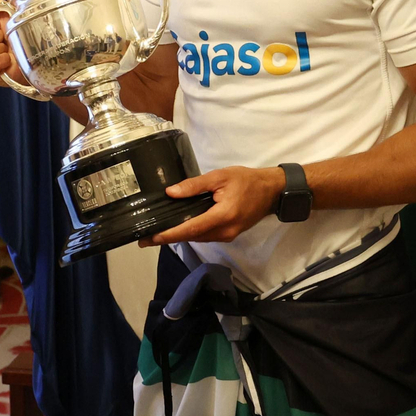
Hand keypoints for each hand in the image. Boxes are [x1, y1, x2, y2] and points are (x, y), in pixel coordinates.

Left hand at [143, 166, 286, 245]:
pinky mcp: (228, 235)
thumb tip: (171, 193)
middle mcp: (224, 231)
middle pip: (191, 236)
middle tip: (144, 238)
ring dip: (178, 236)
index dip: (169, 234)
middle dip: (168, 238)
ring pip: (197, 238)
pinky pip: (205, 236)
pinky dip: (190, 233)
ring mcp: (227, 236)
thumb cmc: (247, 180)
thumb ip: (195, 185)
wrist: (271, 191)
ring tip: (157, 234)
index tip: (150, 238)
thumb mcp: (220, 177)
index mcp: (222, 216)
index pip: (190, 228)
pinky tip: (178, 228)